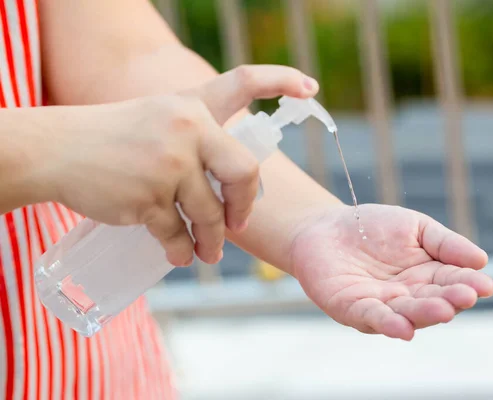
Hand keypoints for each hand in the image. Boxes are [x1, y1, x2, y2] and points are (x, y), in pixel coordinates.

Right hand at [44, 65, 318, 265]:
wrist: (57, 149)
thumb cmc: (113, 138)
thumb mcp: (159, 119)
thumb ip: (197, 140)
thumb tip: (228, 196)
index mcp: (192, 106)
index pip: (243, 82)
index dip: (281, 81)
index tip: (311, 88)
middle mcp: (187, 129)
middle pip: (244, 173)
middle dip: (244, 206)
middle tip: (236, 224)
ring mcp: (168, 164)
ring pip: (209, 214)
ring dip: (211, 242)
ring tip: (208, 253)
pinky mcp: (148, 198)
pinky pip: (178, 235)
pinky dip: (181, 251)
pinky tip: (180, 255)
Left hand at [290, 204, 492, 339]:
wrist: (325, 226)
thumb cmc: (373, 227)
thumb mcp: (415, 227)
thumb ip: (446, 243)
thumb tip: (481, 261)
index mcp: (427, 276)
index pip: (453, 282)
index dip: (468, 284)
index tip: (484, 285)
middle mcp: (408, 296)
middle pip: (432, 302)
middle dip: (449, 301)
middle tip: (465, 297)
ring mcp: (381, 305)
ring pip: (406, 314)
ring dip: (424, 315)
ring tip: (442, 311)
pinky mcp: (352, 309)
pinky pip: (371, 318)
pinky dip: (387, 324)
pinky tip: (404, 328)